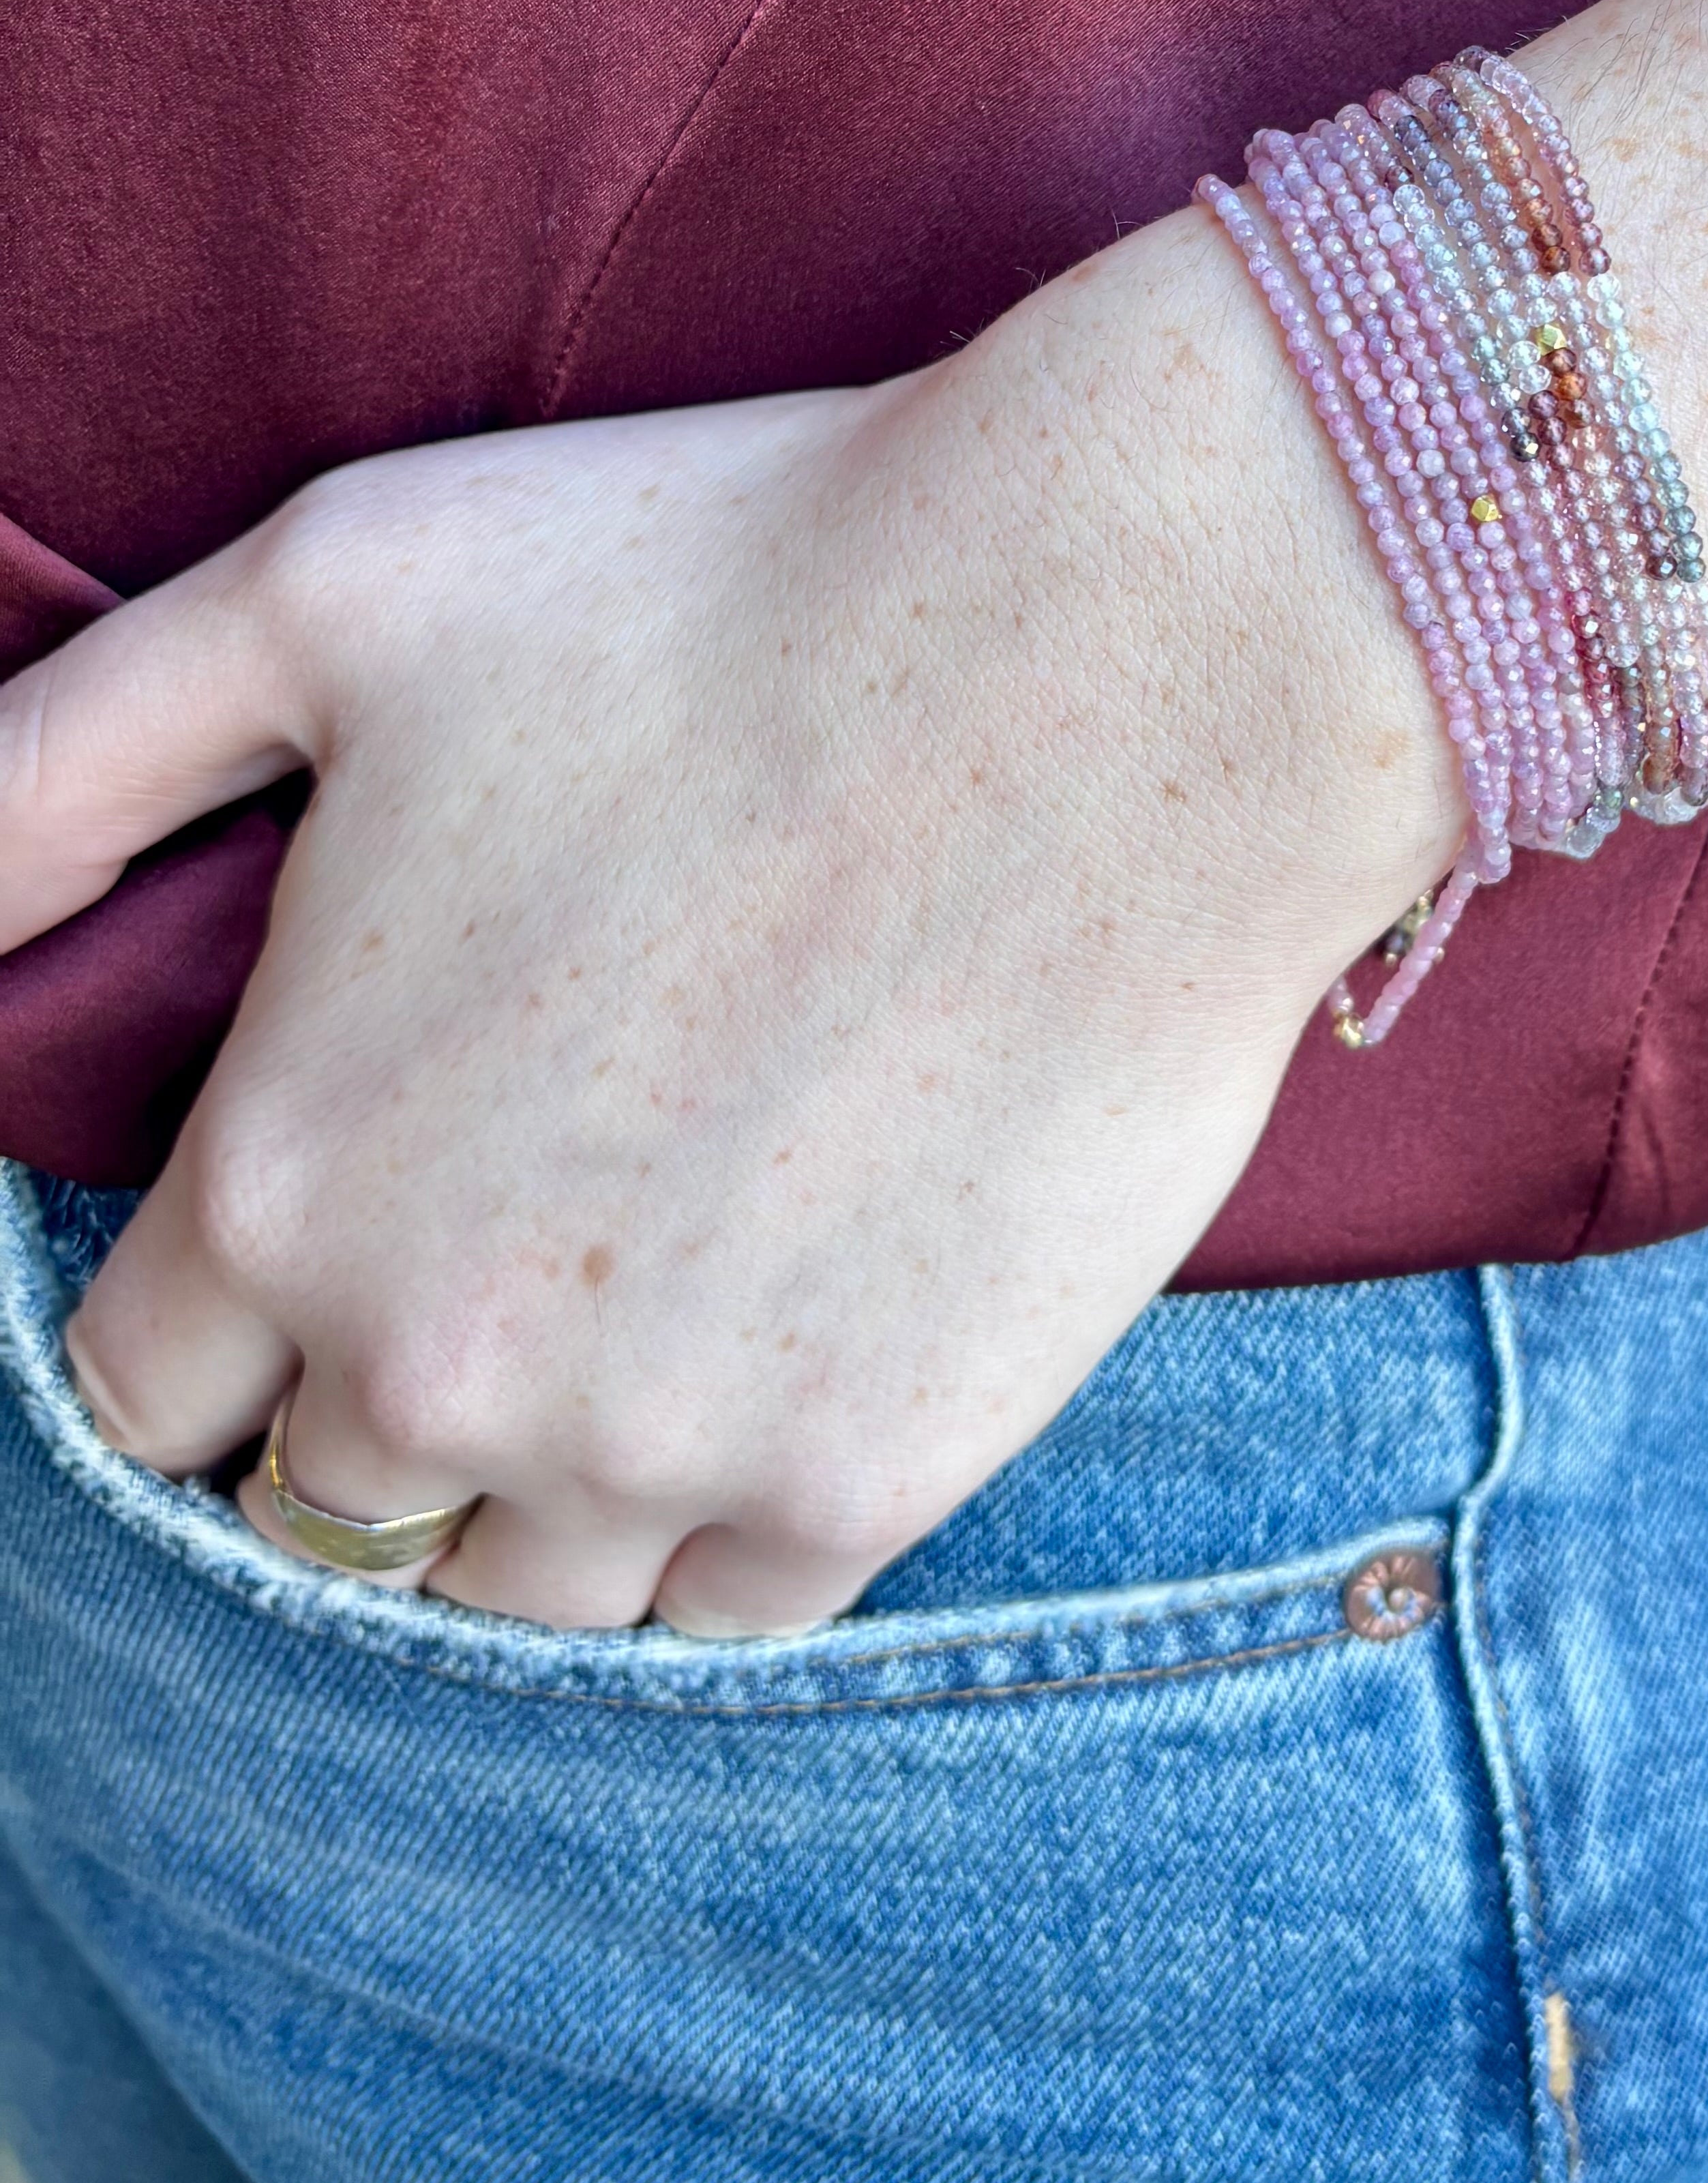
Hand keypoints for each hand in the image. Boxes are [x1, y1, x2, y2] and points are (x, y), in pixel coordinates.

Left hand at [0, 211, 1459, 1632]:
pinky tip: (794, 1329)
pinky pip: (733, 1604)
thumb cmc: (728, 578)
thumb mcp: (328, 592)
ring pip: (516, 1595)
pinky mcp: (878, 1471)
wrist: (1126, 648)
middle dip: (379, 1395)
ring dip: (549, 1482)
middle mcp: (438, 1360)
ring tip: (655, 1294)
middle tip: (522, 1232)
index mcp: (279, 1174)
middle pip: (319, 1513)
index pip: (140, 1389)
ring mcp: (665, 1444)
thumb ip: (59, 769)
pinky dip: (733, 1506)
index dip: (221, 1303)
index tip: (344, 1203)